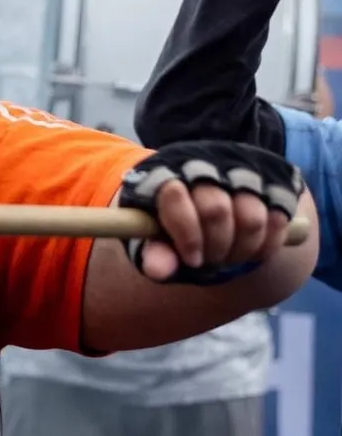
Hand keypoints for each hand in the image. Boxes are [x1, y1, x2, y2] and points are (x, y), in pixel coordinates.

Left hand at [118, 141, 304, 283]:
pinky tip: (253, 252)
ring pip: (252, 218)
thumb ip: (155, 253)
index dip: (186, 235)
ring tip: (230, 258)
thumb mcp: (158, 240)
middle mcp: (204, 164)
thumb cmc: (175, 226)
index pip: (174, 196)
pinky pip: (279, 219)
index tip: (192, 260)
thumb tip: (157, 270)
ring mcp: (241, 171)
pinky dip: (268, 245)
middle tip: (211, 262)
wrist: (209, 204)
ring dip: (242, 250)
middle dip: (215, 247)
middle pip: (216, 211)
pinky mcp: (273, 181)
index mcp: (166, 174)